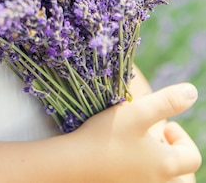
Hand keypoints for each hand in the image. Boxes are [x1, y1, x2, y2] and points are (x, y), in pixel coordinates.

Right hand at [70, 83, 200, 182]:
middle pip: (183, 178)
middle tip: (157, 143)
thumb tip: (192, 92)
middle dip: (176, 159)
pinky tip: (124, 160)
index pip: (193, 157)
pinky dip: (142, 174)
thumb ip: (166, 101)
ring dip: (161, 168)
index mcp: (166, 166)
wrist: (72, 165)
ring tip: (142, 151)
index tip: (165, 125)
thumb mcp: (137, 112)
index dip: (183, 138)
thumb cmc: (106, 136)